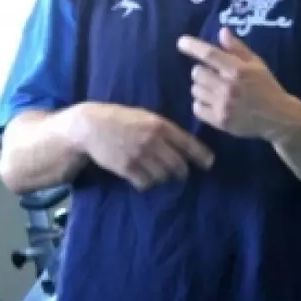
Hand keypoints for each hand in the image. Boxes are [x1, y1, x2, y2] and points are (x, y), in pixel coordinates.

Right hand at [74, 103, 213, 189]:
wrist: (91, 127)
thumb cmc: (121, 120)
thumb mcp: (146, 117)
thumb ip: (165, 129)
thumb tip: (185, 144)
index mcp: (161, 126)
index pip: (188, 144)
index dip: (201, 156)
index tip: (209, 164)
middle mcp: (153, 141)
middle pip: (179, 165)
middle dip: (182, 172)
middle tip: (182, 174)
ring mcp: (140, 156)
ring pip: (163, 176)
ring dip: (164, 178)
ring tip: (158, 174)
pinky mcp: (127, 168)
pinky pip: (146, 183)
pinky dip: (148, 183)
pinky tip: (144, 178)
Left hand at [177, 28, 291, 139]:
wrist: (278, 116)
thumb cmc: (266, 86)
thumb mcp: (257, 64)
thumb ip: (238, 49)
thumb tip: (221, 31)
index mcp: (238, 70)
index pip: (209, 54)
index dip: (192, 46)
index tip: (181, 42)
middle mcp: (228, 87)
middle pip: (197, 73)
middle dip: (203, 71)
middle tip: (214, 76)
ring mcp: (223, 105)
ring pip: (195, 90)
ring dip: (202, 88)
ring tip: (216, 90)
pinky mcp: (219, 121)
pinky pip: (196, 107)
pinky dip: (201, 104)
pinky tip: (213, 103)